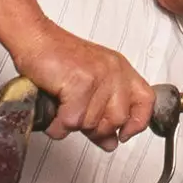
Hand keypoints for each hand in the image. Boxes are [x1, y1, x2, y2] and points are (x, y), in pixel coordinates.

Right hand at [13, 19, 153, 148]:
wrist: (35, 39)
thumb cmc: (57, 59)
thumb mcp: (89, 85)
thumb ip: (103, 114)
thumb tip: (111, 142)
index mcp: (121, 70)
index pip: (146, 100)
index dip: (138, 122)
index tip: (125, 135)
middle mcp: (114, 71)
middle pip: (118, 119)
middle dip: (95, 128)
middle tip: (77, 118)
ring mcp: (99, 76)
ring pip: (92, 123)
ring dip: (72, 124)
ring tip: (62, 108)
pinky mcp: (81, 82)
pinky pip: (72, 121)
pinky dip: (58, 124)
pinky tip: (54, 113)